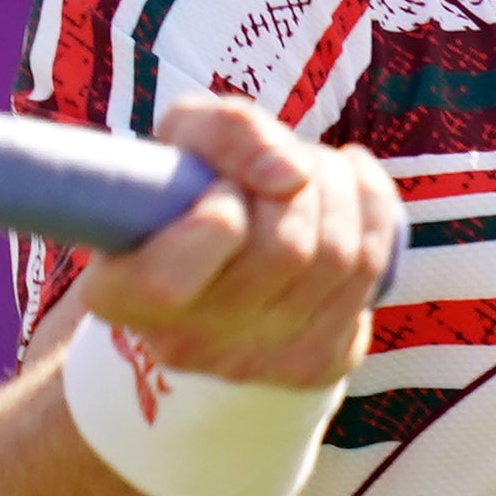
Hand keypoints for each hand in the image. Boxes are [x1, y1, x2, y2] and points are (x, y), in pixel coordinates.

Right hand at [70, 92, 396, 391]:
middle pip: (284, 251)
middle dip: (301, 179)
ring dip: (339, 187)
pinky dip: (371, 209)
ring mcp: (257, 363)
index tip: (224, 186)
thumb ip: (226, 132)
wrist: (227, 261)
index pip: (173, 277)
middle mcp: (185, 344)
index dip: (219, 214)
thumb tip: (292, 176)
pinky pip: (373, 269)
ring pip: (338, 256)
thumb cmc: (195, 189)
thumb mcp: (184, 138)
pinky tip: (348, 194)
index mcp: (122, 294)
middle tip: (286, 165)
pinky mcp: (318, 363)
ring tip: (314, 174)